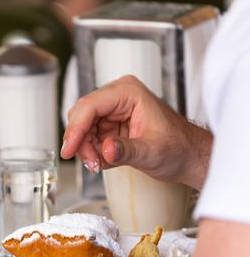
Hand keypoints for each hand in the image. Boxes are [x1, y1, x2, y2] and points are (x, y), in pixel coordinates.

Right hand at [61, 75, 211, 189]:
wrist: (188, 156)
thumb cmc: (178, 147)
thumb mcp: (153, 151)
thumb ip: (128, 150)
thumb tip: (107, 149)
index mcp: (128, 92)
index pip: (90, 106)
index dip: (76, 129)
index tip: (69, 150)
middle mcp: (116, 97)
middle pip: (81, 116)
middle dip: (81, 142)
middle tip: (92, 163)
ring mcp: (111, 111)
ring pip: (81, 129)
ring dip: (86, 150)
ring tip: (101, 164)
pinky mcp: (108, 125)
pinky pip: (88, 138)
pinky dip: (92, 153)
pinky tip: (106, 160)